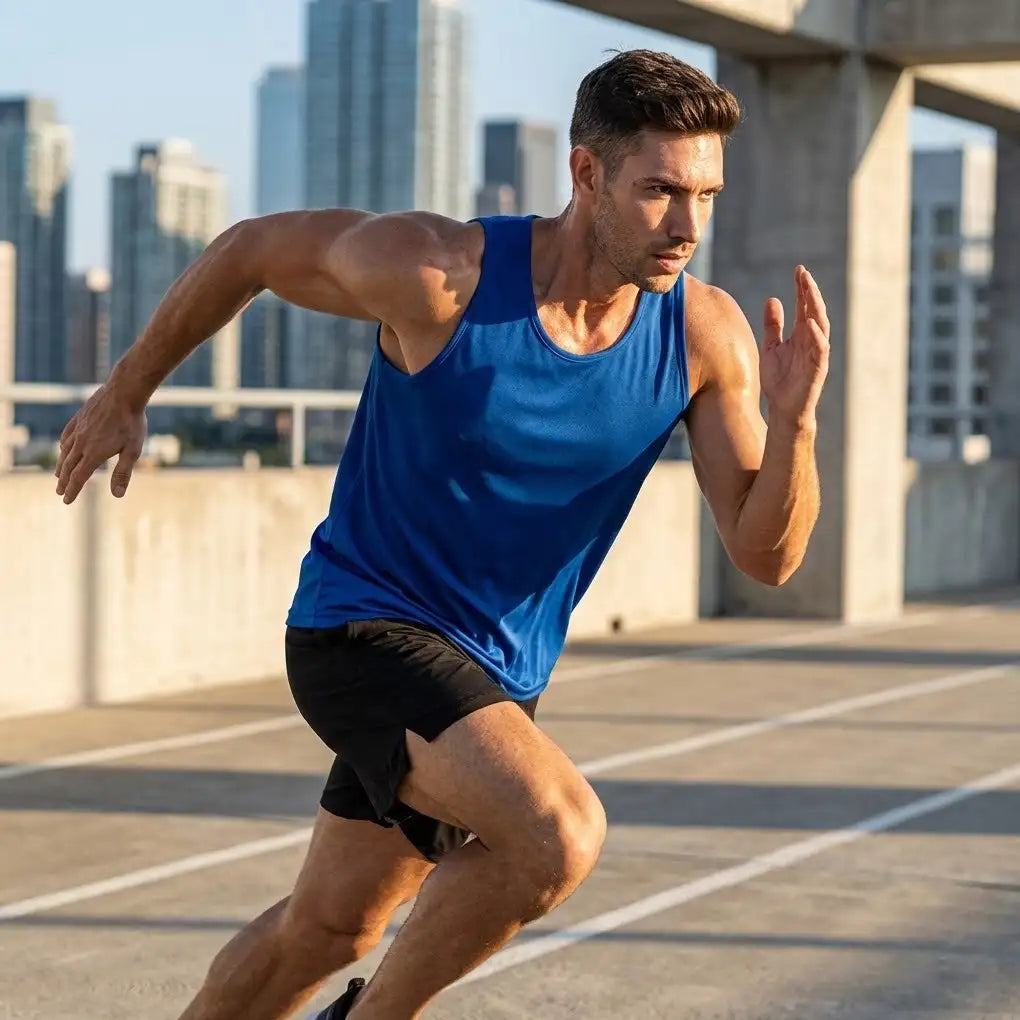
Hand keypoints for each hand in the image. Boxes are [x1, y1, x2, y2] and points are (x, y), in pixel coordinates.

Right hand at [55, 383, 146, 503]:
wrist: (124, 392)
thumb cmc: (132, 423)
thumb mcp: (132, 451)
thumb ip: (123, 473)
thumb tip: (117, 495)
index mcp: (93, 453)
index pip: (78, 477)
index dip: (72, 490)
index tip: (66, 500)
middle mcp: (81, 443)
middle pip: (68, 467)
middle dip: (64, 481)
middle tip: (60, 492)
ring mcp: (79, 429)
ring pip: (65, 452)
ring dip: (61, 466)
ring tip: (58, 475)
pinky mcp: (79, 418)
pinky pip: (67, 435)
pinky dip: (63, 446)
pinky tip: (63, 448)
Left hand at [759, 266, 829, 427]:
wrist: (783, 408)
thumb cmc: (780, 379)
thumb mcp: (771, 347)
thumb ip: (773, 325)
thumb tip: (773, 299)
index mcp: (801, 334)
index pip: (804, 306)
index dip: (802, 288)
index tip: (799, 270)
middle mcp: (811, 341)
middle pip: (813, 311)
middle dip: (810, 292)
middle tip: (803, 273)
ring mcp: (816, 354)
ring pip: (820, 326)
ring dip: (815, 308)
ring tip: (809, 289)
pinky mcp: (817, 370)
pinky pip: (820, 351)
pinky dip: (816, 337)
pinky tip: (810, 324)